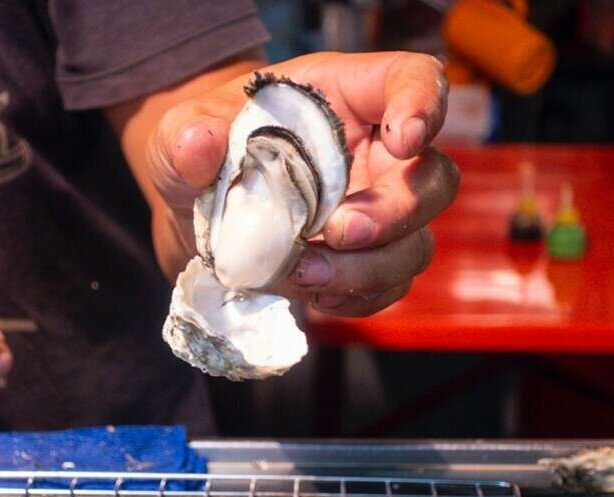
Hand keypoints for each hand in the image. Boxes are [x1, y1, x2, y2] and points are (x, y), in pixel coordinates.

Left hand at [148, 51, 459, 315]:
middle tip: (336, 233)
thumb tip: (198, 145)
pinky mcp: (358, 264)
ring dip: (368, 270)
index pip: (412, 81)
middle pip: (432, 180)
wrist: (191, 211)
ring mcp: (373, 214)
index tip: (405, 138)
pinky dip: (352, 298)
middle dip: (394, 215)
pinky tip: (312, 295)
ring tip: (304, 275)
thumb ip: (187, 134)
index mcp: (342, 100)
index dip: (424, 105)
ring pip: (414, 246)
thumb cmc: (198, 153)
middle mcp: (372, 157)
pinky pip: (383, 289)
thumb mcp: (181, 133)